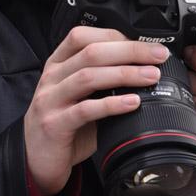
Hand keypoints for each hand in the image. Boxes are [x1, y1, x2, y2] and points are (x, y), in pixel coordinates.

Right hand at [24, 26, 170, 195]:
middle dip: (129, 51)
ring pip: (88, 77)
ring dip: (124, 74)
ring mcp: (51, 100)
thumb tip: (143, 68)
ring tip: (150, 76)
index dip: (116, 36)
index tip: (145, 44)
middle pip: (91, 52)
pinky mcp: (55, 124)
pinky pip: (85, 110)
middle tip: (158, 56)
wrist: (37, 159)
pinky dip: (111, 104)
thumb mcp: (79, 96)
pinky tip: (132, 103)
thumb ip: (100, 80)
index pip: (82, 36)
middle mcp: (52, 78)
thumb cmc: (64, 126)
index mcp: (57, 65)